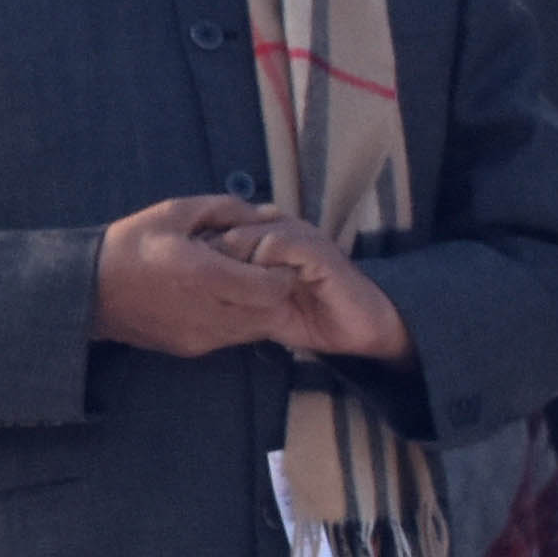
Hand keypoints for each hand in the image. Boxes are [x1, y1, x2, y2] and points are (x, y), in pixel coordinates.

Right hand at [93, 196, 307, 358]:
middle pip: (270, 313)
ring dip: (258, 308)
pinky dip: (238, 319)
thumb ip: (225, 209)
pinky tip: (218, 298)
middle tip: (259, 269)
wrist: (87, 289)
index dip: (280, 272)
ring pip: (255, 329)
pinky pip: (232, 337)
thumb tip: (265, 215)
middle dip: (274, 291)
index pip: (271, 288)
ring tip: (238, 283)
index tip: (269, 256)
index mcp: (203, 276)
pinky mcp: (192, 349)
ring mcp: (200, 337)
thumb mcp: (175, 211)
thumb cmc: (132, 244)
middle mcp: (207, 313)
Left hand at [194, 205, 412, 365]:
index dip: (206, 253)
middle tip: (210, 290)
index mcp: (269, 237)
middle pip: (228, 228)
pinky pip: (277, 245)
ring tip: (234, 293)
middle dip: (214, 259)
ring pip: (247, 235)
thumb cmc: (312, 318)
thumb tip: (196, 291)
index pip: (224, 228)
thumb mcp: (263, 305)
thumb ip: (236, 291)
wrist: (361, 328)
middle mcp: (284, 229)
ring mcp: (301, 236)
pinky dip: (262, 266)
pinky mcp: (317, 250)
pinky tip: (261, 292)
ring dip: (235, 265)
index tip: (196, 282)